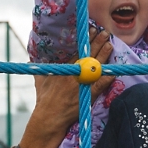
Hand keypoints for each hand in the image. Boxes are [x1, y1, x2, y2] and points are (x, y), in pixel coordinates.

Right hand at [19, 29, 114, 147]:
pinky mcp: (88, 96)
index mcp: (63, 69)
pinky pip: (101, 84)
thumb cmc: (44, 100)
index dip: (85, 40)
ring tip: (110, 44)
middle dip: (97, 42)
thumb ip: (40, 68)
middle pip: (88, 55)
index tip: (91, 29)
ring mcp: (82, 84)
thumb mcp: (40, 81)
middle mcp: (73, 74)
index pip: (77, 50)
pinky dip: (108, 77)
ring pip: (96, 66)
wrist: (49, 119)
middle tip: (105, 32)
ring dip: (104, 55)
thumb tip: (32, 57)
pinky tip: (114, 70)